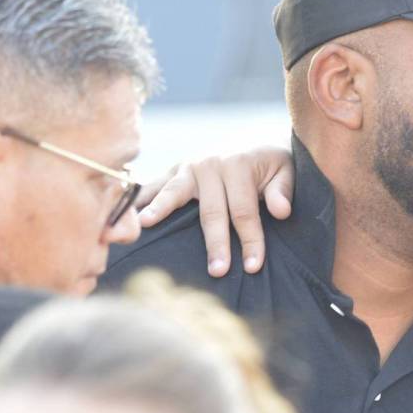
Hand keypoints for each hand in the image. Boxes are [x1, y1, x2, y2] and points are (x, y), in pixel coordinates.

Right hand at [134, 146, 293, 276]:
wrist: (251, 140)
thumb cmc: (270, 165)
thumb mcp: (285, 170)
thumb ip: (282, 190)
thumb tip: (280, 211)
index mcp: (238, 164)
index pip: (244, 211)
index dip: (250, 240)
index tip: (253, 267)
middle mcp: (210, 163)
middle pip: (212, 211)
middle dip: (216, 242)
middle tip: (217, 271)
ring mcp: (188, 166)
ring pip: (174, 193)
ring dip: (160, 210)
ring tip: (145, 225)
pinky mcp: (174, 171)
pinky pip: (155, 185)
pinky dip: (141, 198)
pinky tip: (127, 214)